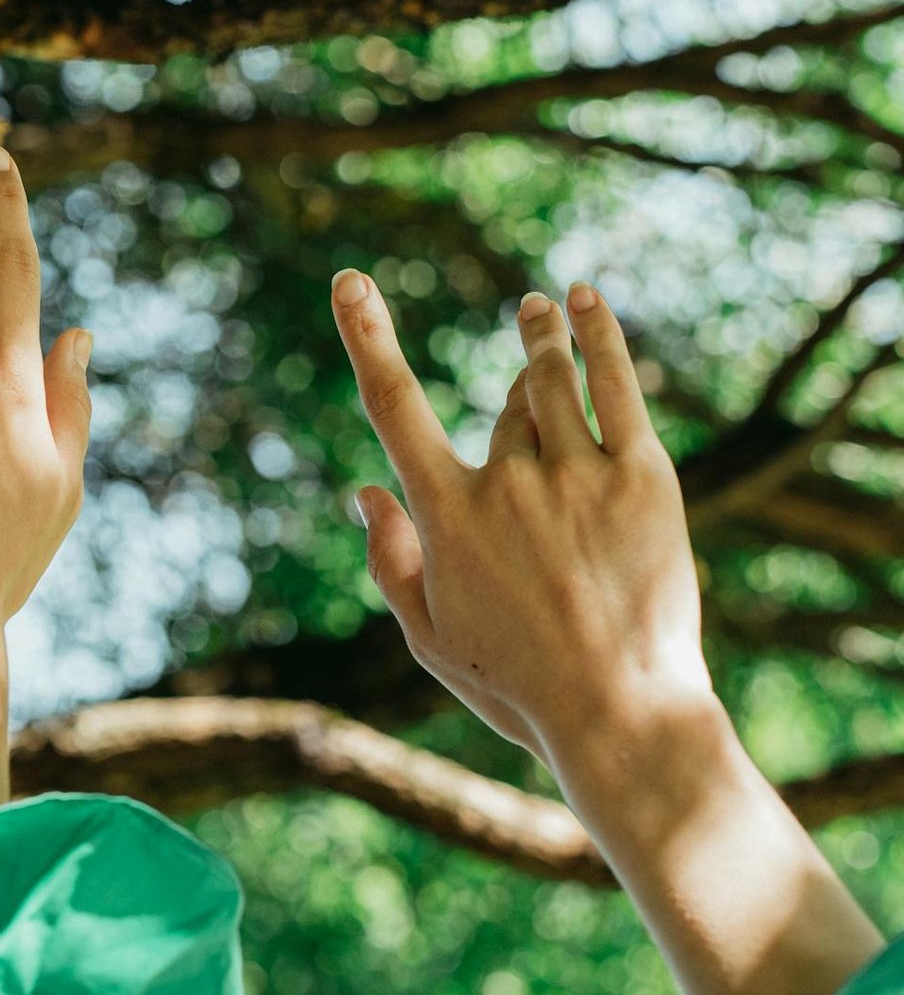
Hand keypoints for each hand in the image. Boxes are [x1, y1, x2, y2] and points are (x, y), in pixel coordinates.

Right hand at [330, 273, 714, 777]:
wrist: (622, 711)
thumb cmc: (518, 685)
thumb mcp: (429, 637)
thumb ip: (391, 560)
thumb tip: (365, 489)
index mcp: (447, 517)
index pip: (393, 405)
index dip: (368, 336)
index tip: (351, 282)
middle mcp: (508, 483)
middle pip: (506, 405)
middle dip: (514, 378)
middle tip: (525, 349)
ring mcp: (578, 475)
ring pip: (553, 383)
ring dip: (544, 336)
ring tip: (542, 307)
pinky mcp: (643, 478)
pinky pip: (617, 385)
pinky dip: (601, 336)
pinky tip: (587, 302)